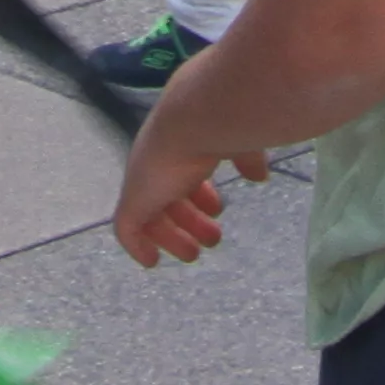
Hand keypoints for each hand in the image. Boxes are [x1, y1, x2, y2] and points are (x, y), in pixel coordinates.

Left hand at [112, 117, 272, 266]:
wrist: (192, 122)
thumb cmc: (220, 129)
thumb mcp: (240, 144)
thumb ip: (246, 159)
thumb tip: (258, 176)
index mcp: (181, 145)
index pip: (185, 173)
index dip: (201, 193)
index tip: (216, 209)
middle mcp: (158, 162)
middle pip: (169, 196)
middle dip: (190, 219)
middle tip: (212, 239)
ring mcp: (143, 182)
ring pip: (151, 216)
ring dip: (172, 237)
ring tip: (194, 253)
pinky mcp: (132, 202)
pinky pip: (127, 230)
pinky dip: (138, 247)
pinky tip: (151, 261)